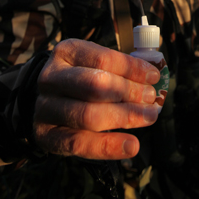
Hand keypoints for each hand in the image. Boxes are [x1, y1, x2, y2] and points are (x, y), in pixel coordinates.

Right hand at [33, 39, 159, 159]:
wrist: (46, 101)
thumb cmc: (79, 79)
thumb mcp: (94, 64)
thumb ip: (120, 68)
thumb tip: (153, 76)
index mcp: (66, 52)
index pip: (103, 59)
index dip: (132, 68)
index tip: (154, 76)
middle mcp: (51, 78)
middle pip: (94, 85)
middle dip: (129, 92)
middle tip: (151, 98)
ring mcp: (45, 107)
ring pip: (88, 115)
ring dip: (125, 117)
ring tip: (148, 117)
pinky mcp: (45, 135)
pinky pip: (79, 143)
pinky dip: (109, 146)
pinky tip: (132, 145)